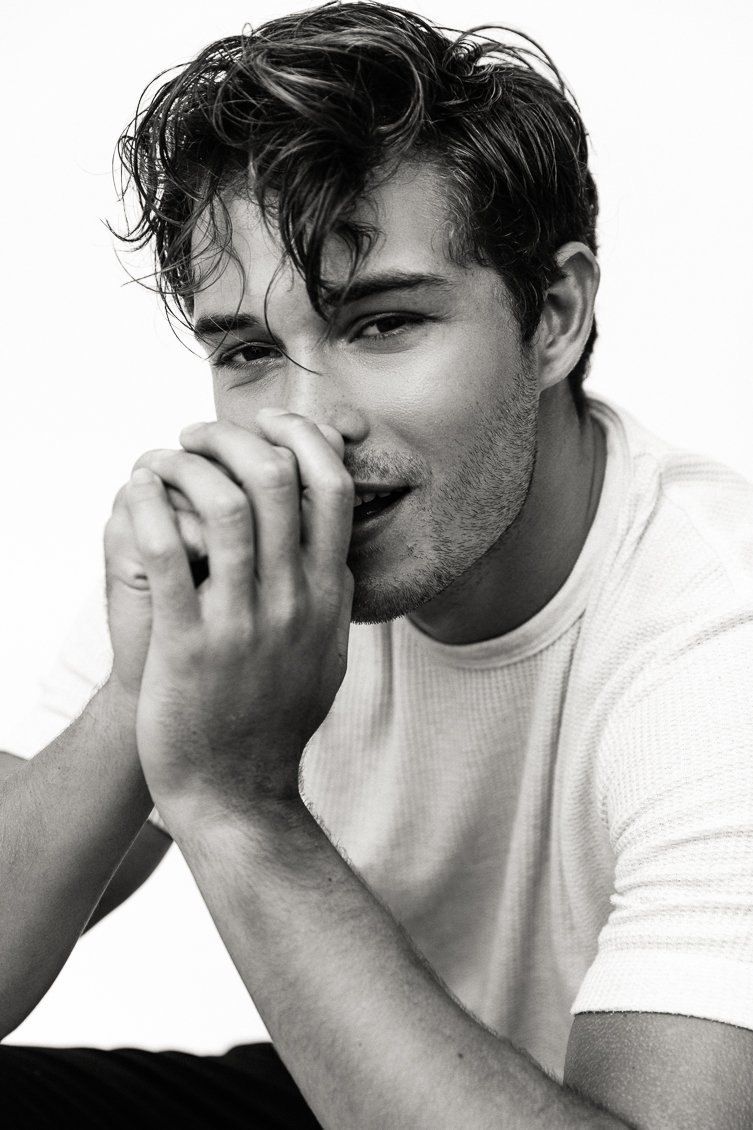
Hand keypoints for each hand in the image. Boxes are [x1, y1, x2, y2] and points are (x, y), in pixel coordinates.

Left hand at [121, 412, 353, 829]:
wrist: (238, 792)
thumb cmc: (275, 719)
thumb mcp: (327, 656)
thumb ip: (336, 601)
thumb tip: (337, 557)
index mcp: (330, 596)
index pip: (331, 488)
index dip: (302, 438)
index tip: (269, 424)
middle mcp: (295, 602)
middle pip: (279, 480)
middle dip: (236, 437)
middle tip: (201, 436)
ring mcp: (244, 623)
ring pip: (225, 506)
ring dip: (191, 465)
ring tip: (168, 459)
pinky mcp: (190, 644)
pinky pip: (170, 552)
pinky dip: (152, 507)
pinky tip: (140, 494)